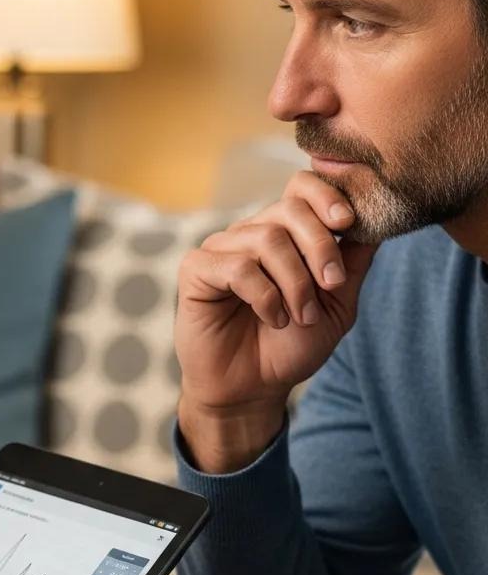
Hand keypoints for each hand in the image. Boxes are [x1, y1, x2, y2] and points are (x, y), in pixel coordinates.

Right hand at [175, 171, 379, 470]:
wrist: (253, 388)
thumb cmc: (290, 347)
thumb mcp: (337, 304)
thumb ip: (353, 262)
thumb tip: (379, 220)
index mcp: (283, 233)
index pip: (300, 186)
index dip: (326, 194)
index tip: (348, 223)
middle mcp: (250, 233)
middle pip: (290, 209)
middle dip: (321, 248)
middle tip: (331, 286)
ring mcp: (220, 248)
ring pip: (268, 239)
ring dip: (295, 282)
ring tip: (298, 315)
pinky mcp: (195, 269)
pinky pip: (237, 266)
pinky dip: (264, 295)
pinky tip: (271, 318)